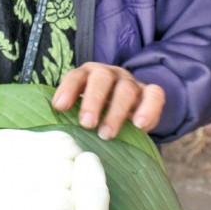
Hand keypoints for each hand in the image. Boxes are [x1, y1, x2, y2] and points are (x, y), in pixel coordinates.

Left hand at [51, 62, 165, 139]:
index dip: (68, 89)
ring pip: (125, 89)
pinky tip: (139, 125)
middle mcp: (109, 74)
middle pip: (101, 78)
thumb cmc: (97, 115)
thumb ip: (70, 117)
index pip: (76, 76)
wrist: (127, 113)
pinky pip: (154, 94)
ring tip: (107, 134)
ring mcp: (130, 82)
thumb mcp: (82, 112)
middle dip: (93, 100)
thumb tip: (55, 135)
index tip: (60, 107)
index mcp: (88, 75)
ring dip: (116, 112)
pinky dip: (148, 109)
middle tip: (87, 123)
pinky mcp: (150, 93)